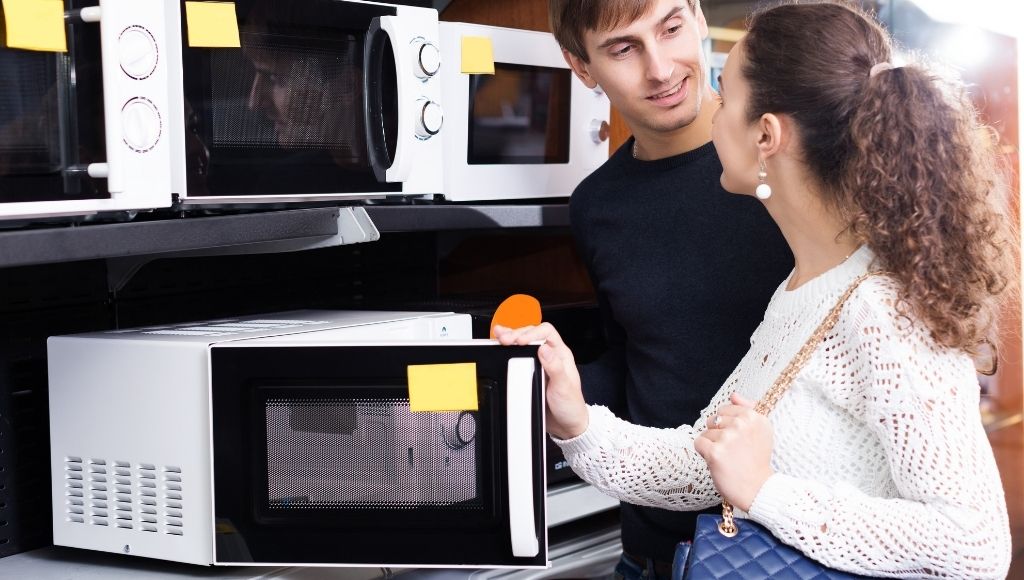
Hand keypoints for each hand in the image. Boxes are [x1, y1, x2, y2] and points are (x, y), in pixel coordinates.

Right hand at [493, 323, 588, 438]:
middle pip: (532, 334)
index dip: (532, 333)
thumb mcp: (564, 387)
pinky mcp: (530, 372)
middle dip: (517, 334)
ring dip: (510, 337)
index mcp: (561, 354)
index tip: (521, 341)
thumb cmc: (570, 406)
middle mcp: (550, 355)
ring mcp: (539, 363)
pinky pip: (518, 356)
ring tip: (498, 336)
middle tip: (504, 340)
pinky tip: (500, 345)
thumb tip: (544, 349)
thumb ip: (555, 367)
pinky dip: (508, 349)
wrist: (566, 425)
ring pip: (523, 343)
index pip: (547, 332)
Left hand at [694, 392, 774, 511]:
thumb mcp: (761, 431)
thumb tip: (733, 394)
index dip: (727, 426)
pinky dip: (703, 453)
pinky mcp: (715, 452)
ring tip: (728, 458)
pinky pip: (698, 443)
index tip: (739, 441)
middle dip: (718, 435)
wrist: (758, 490)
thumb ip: (747, 409)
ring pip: (706, 433)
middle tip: (733, 451)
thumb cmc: (757, 461)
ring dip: (712, 445)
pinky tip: (717, 462)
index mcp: (754, 416)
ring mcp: (728, 437)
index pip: (724, 410)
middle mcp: (742, 424)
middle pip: (713, 420)